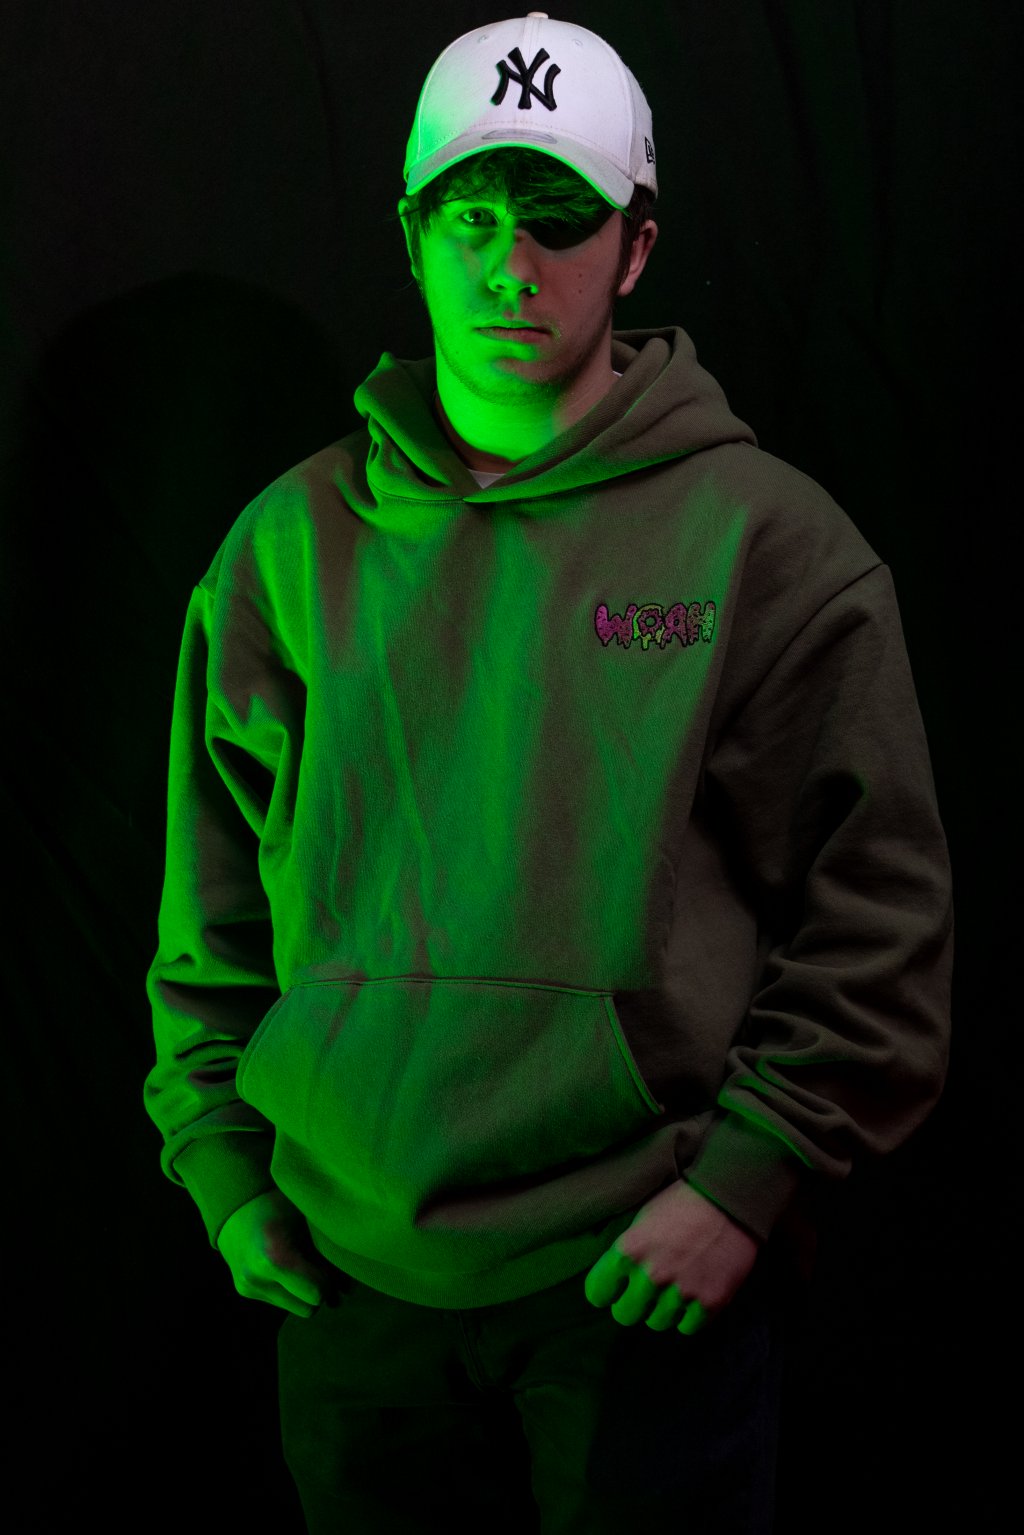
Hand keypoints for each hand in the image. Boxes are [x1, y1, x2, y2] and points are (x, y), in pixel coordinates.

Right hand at [216, 1188, 337, 1317]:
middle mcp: (256, 1278)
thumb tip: (348, 1290)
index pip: (316, 1293)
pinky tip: (291, 1264)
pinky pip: (282, 1301)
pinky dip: (292, 1288)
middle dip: (321, 1290)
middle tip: (324, 1265)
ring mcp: (248, 1287)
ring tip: (307, 1264)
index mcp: (274, 1257)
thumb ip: (328, 1249)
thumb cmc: (283, 1204)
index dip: (330, 1280)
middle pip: (309, 1308)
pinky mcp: (244, 1290)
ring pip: (296, 1308)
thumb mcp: (308, 1217)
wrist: (237, 1203)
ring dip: (306, 1292)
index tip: (331, 1262)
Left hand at [584, 1178, 759, 1334]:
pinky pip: (687, 1327)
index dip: (605, 1291)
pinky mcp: (710, 1303)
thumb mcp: (643, 1220)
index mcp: (629, 1251)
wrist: (730, 1199)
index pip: (597, 1293)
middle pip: (625, 1315)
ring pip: (656, 1323)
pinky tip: (693, 1297)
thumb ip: (629, 1250)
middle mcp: (651, 1276)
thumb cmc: (682, 1203)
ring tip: (673, 1291)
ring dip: (661, 1310)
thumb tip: (617, 1277)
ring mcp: (681, 1292)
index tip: (613, 1289)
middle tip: (644, 1293)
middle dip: (632, 1304)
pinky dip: (688, 1316)